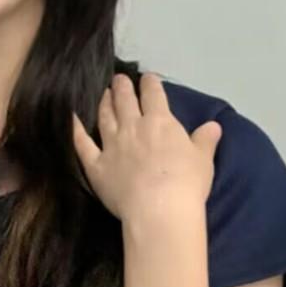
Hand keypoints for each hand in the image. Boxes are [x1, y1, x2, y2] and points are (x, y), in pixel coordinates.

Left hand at [71, 71, 222, 223]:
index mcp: (160, 122)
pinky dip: (76, 130)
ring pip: (105, 117)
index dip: (150, 84)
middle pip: (125, 101)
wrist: (159, 209)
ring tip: (104, 94)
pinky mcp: (96, 165)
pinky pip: (82, 144)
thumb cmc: (186, 183)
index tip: (147, 78)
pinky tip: (72, 119)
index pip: (153, 95)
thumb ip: (204, 140)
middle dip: (122, 87)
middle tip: (118, 79)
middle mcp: (133, 127)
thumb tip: (214, 125)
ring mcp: (112, 145)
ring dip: (104, 103)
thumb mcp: (203, 160)